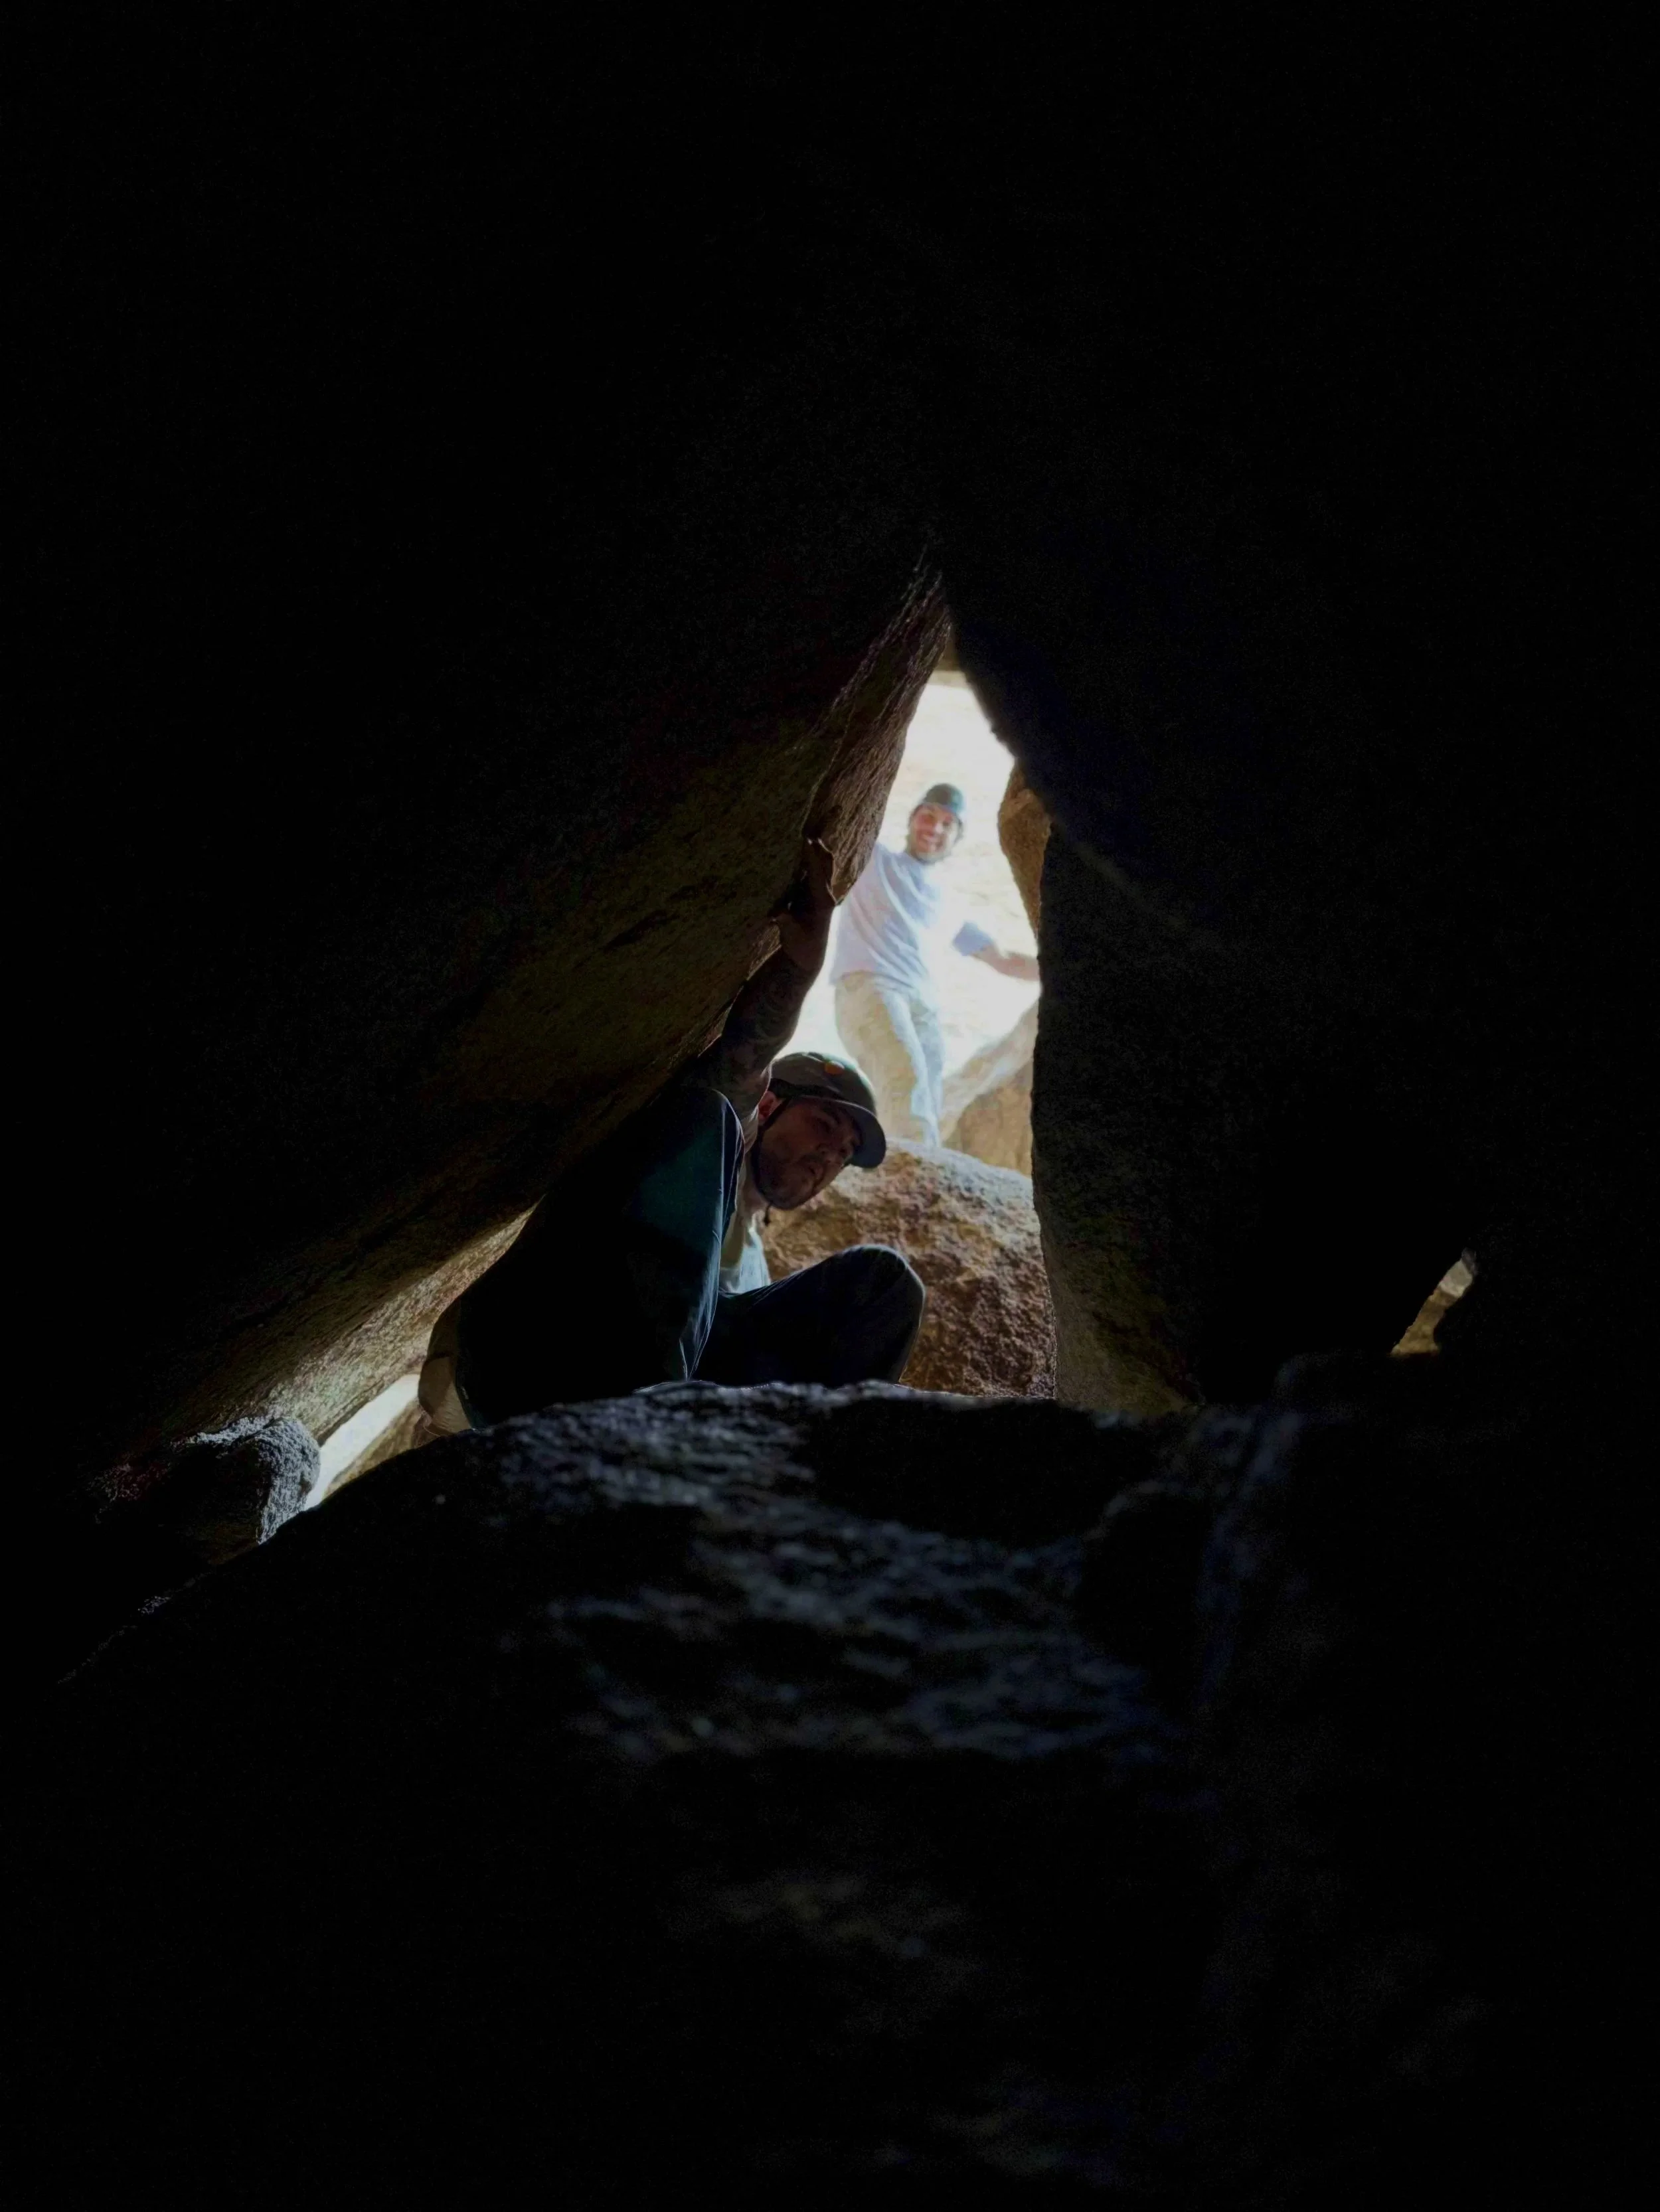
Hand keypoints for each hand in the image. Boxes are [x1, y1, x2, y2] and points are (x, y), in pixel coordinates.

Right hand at [772, 836, 838, 973]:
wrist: (808, 957)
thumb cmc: (801, 948)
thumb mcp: (791, 937)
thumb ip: (785, 923)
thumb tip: (776, 913)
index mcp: (822, 902)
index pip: (817, 874)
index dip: (810, 856)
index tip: (804, 839)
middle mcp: (825, 894)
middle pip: (826, 863)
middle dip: (819, 845)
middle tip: (812, 823)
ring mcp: (820, 892)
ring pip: (822, 864)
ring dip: (816, 847)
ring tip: (809, 826)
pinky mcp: (812, 894)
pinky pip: (813, 870)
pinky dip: (809, 857)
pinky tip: (800, 844)